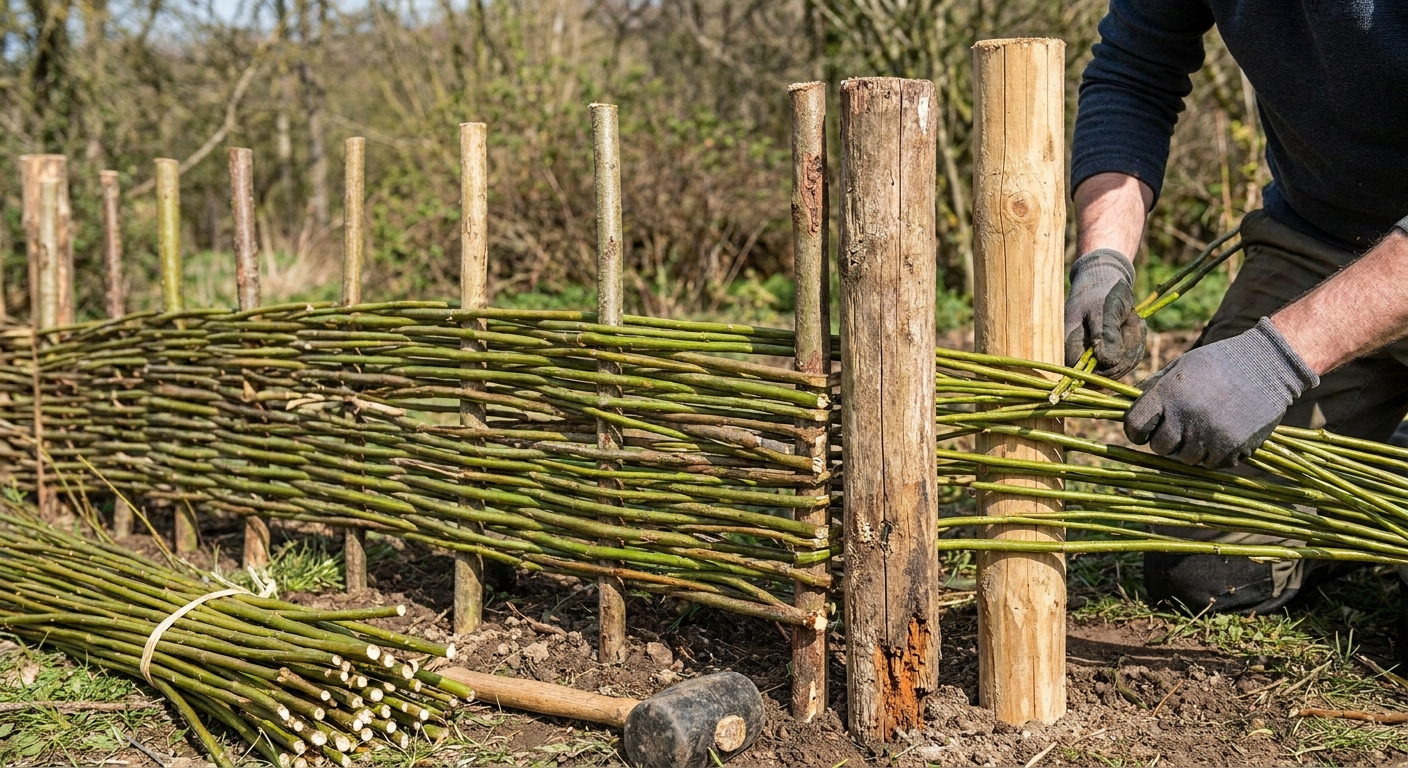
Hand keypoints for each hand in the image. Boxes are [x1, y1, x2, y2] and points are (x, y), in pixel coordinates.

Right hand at [1064, 249, 1145, 377]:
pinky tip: (1133, 324)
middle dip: (1127, 350)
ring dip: (1133, 344)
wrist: (1106, 278)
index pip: (1085, 374)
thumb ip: (1106, 335)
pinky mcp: (1107, 353)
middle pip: (1107, 373)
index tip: (1122, 344)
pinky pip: (1126, 360)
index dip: (1107, 367)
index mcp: (1070, 345)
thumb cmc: (1102, 291)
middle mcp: (1079, 355)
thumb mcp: (1105, 309)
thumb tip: (1108, 362)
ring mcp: (1094, 356)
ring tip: (1131, 319)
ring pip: (1120, 367)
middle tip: (1131, 321)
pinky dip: (1136, 343)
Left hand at [1125, 318, 1319, 467]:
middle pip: (1159, 447)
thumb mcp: (1180, 366)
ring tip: (1203, 426)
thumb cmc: (1217, 363)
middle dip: (1165, 439)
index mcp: (1168, 395)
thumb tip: (1125, 407)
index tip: (1144, 429)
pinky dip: (1213, 454)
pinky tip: (1221, 432)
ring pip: (1185, 459)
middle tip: (1179, 426)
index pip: (1134, 426)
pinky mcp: (1232, 449)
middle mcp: (1186, 418)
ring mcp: (1210, 436)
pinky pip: (1211, 464)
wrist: (1268, 365)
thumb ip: (1153, 389)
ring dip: (1190, 447)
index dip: (1136, 430)